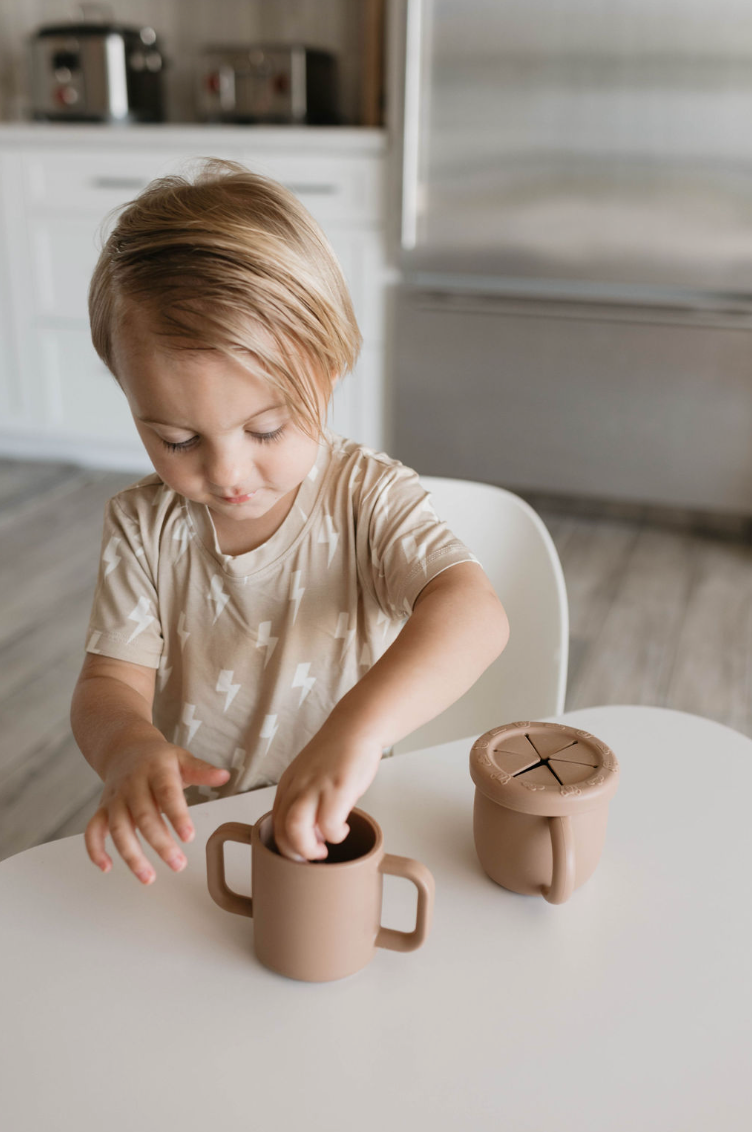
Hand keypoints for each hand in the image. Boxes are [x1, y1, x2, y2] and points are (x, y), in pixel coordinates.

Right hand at [85, 739, 229, 883]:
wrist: (126, 748)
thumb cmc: (159, 759)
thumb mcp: (183, 759)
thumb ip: (202, 771)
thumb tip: (224, 775)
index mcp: (156, 770)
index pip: (167, 793)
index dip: (177, 816)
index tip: (189, 837)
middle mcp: (133, 785)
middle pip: (143, 816)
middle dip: (160, 843)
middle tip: (178, 864)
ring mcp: (115, 798)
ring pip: (118, 828)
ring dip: (131, 855)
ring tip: (148, 877)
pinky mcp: (102, 809)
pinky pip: (93, 830)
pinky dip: (95, 849)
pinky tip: (106, 867)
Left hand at [272, 728, 383, 860]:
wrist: (356, 727)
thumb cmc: (338, 753)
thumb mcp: (312, 777)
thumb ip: (308, 803)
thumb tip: (314, 833)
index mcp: (288, 784)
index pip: (274, 823)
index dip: (285, 845)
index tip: (299, 855)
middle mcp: (297, 786)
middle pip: (282, 829)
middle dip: (294, 853)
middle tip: (311, 857)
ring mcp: (316, 786)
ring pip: (296, 828)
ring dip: (307, 848)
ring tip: (322, 851)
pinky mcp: (338, 787)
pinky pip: (329, 824)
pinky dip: (334, 835)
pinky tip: (343, 829)